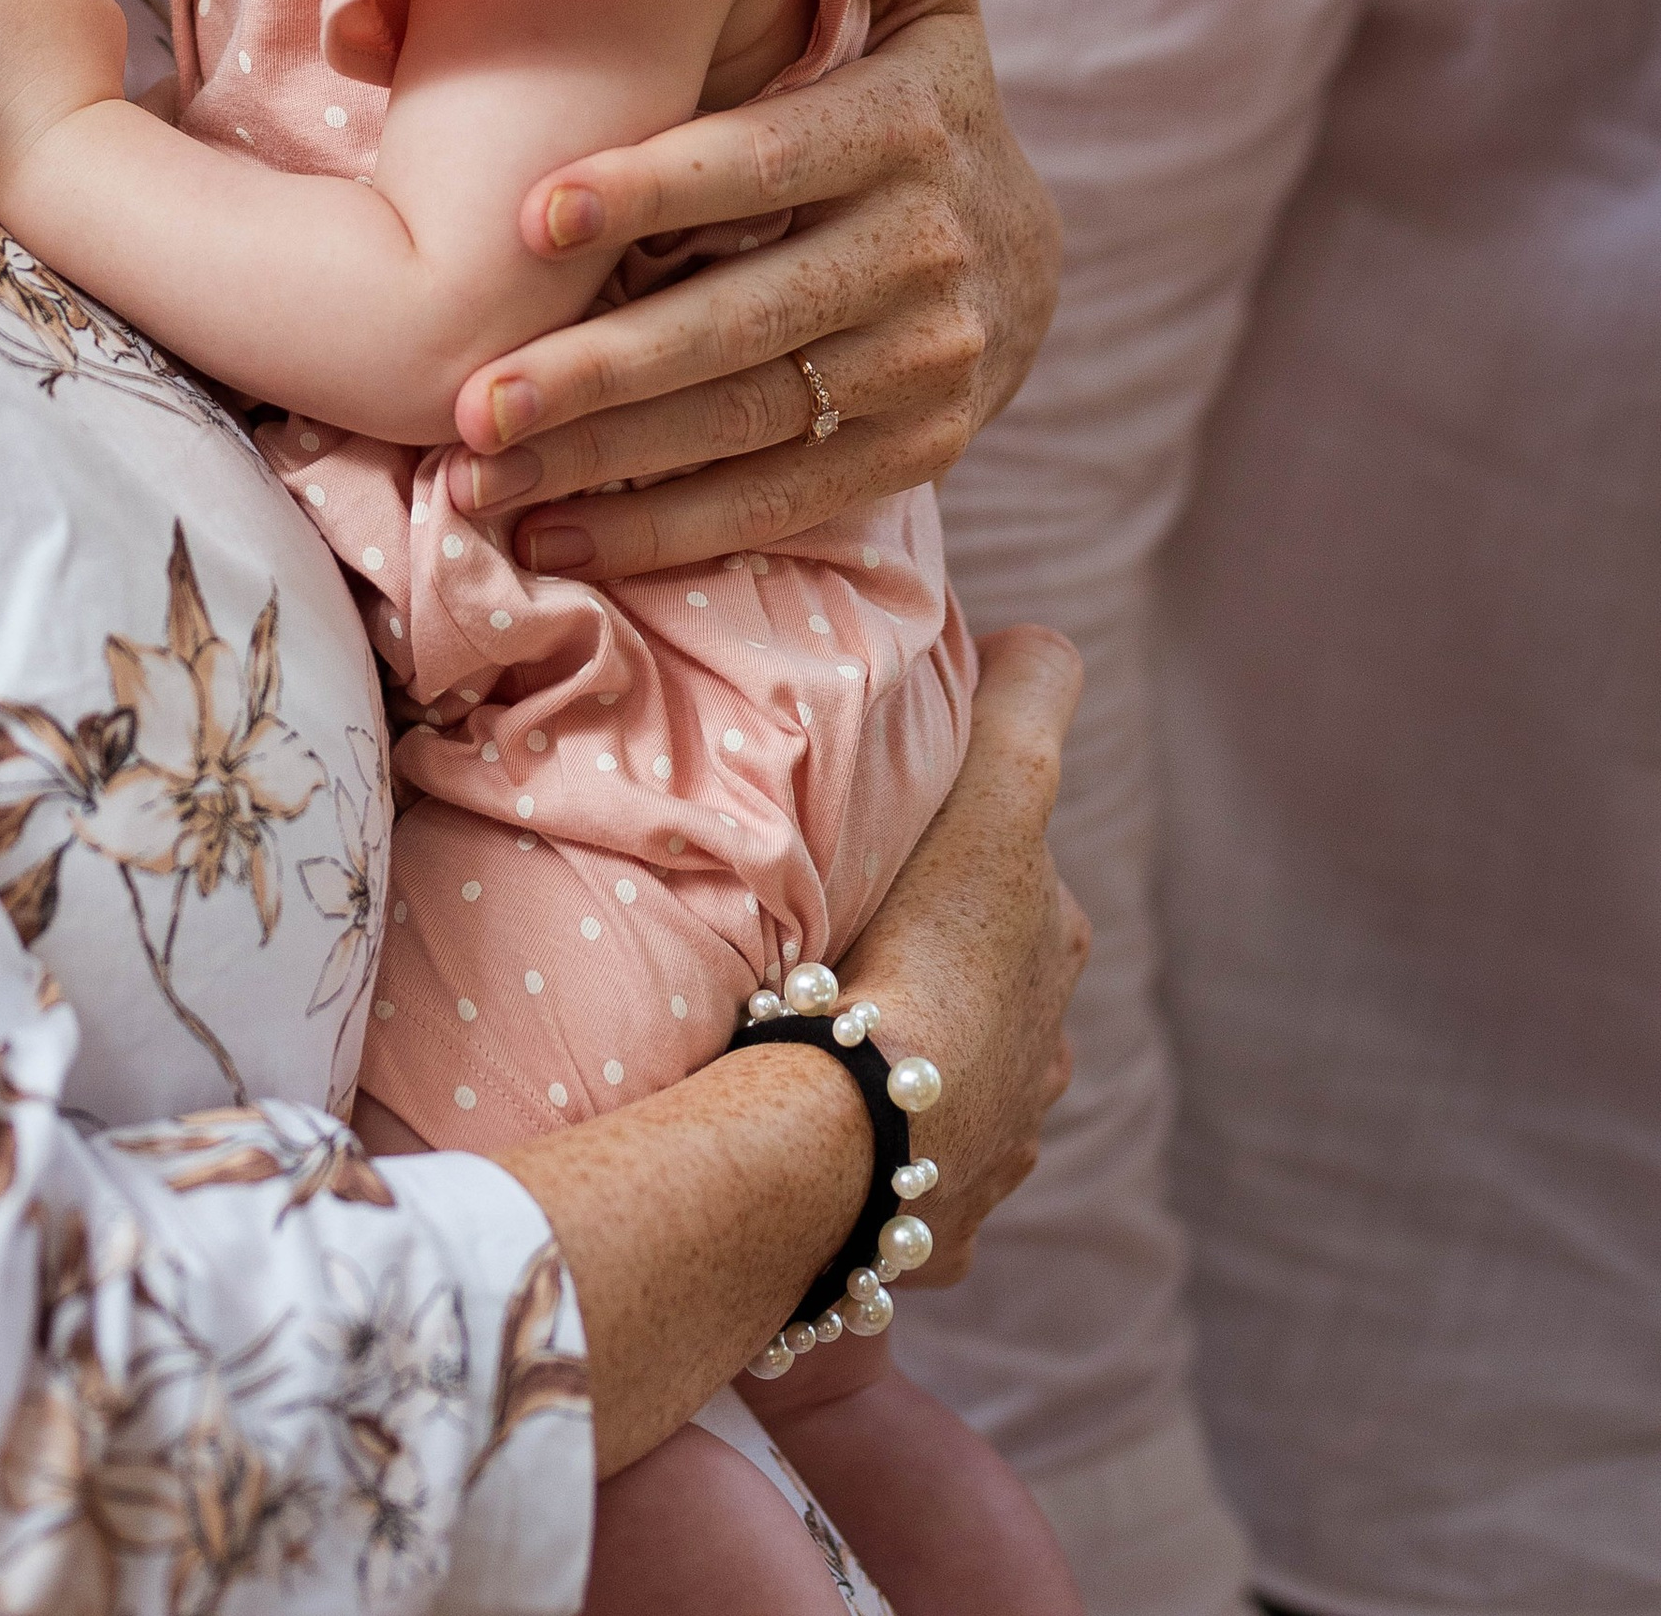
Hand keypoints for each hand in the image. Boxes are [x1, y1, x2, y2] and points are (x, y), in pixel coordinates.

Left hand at [451, 0, 1060, 574]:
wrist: (1030, 252)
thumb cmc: (912, 98)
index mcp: (914, 125)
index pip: (770, 158)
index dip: (654, 187)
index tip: (531, 215)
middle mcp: (934, 251)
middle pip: (748, 320)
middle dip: (604, 367)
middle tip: (472, 400)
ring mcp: (933, 365)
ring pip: (753, 424)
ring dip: (612, 463)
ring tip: (482, 476)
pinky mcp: (920, 450)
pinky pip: (786, 500)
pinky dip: (669, 529)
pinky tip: (558, 537)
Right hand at [826, 625, 1088, 1283]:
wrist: (860, 1130)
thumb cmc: (929, 947)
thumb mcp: (1001, 788)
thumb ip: (1030, 697)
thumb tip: (1039, 640)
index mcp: (1052, 955)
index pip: (1017, 884)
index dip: (964, 860)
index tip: (901, 853)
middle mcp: (1041, 1063)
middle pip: (987, 994)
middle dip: (938, 974)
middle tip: (849, 948)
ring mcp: (989, 1160)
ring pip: (948, 1095)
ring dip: (907, 1070)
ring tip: (830, 1051)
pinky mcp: (931, 1233)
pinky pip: (900, 1188)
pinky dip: (872, 1161)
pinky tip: (823, 1140)